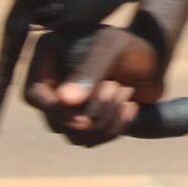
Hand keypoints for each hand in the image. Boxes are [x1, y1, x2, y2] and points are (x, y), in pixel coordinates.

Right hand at [23, 23, 164, 145]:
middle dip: (92, 112)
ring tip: (126, 91)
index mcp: (48, 59)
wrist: (153, 58)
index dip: (56, 108)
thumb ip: (90, 70)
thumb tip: (64, 102)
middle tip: (117, 86)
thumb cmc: (131, 45)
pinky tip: (131, 106)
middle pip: (55, 122)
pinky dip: (114, 129)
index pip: (34, 94)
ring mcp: (66, 106)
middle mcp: (51, 86)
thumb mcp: (112, 49)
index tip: (85, 105)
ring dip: (106, 120)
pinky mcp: (84, 120)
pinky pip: (90, 141)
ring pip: (74, 136)